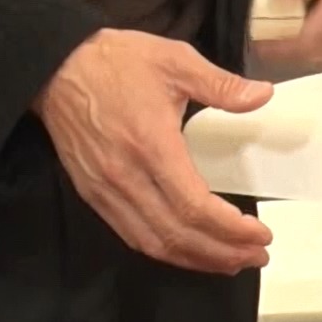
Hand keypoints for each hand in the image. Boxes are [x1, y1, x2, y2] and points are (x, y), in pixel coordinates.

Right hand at [34, 29, 274, 273]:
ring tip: (231, 261)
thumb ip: (222, 84)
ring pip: (152, 242)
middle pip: (177, 234)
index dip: (230, 228)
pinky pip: (131, 234)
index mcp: (151, 145)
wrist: (56, 67)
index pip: (194, 205)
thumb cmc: (117, 62)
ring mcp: (106, 190)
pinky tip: (189, 250)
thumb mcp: (176, 61)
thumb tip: (265, 95)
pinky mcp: (93, 194)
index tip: (260, 234)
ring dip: (195, 258)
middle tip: (257, 256)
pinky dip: (164, 249)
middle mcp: (126, 177)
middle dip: (222, 252)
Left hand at [262, 0, 321, 64]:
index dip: (283, 48)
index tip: (262, 46)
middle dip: (290, 54)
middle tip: (266, 48)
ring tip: (281, 43)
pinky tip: (305, 36)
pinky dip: (319, 45)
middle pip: (318, 51)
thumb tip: (280, 2)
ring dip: (304, 52)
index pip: (309, 39)